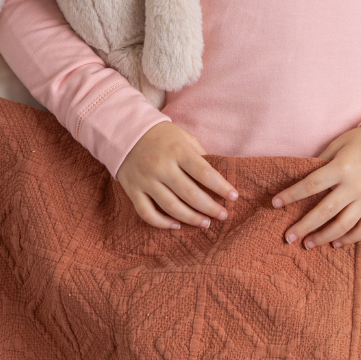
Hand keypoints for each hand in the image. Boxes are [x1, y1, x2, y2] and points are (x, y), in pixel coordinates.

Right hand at [116, 122, 237, 228]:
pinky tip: (176, 225)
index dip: (221, 187)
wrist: (126, 133)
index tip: (234, 197)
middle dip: (210, 207)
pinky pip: (146, 212)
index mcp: (178, 151)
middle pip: (190, 194)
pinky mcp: (132, 190)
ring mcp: (145, 180)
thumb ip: (200, 155)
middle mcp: (161, 166)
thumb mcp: (184, 137)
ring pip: (170, 206)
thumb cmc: (163, 137)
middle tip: (223, 215)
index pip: (204, 173)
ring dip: (191, 218)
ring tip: (206, 223)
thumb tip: (218, 177)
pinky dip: (161, 223)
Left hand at [272, 126, 360, 247]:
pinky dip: (349, 239)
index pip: (310, 185)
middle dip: (304, 226)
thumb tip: (303, 179)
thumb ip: (321, 162)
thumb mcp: (340, 144)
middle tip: (288, 237)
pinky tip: (335, 243)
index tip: (274, 204)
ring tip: (308, 244)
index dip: (291, 195)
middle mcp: (355, 185)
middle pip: (325, 211)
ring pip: (344, 224)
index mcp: (342, 167)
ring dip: (323, 237)